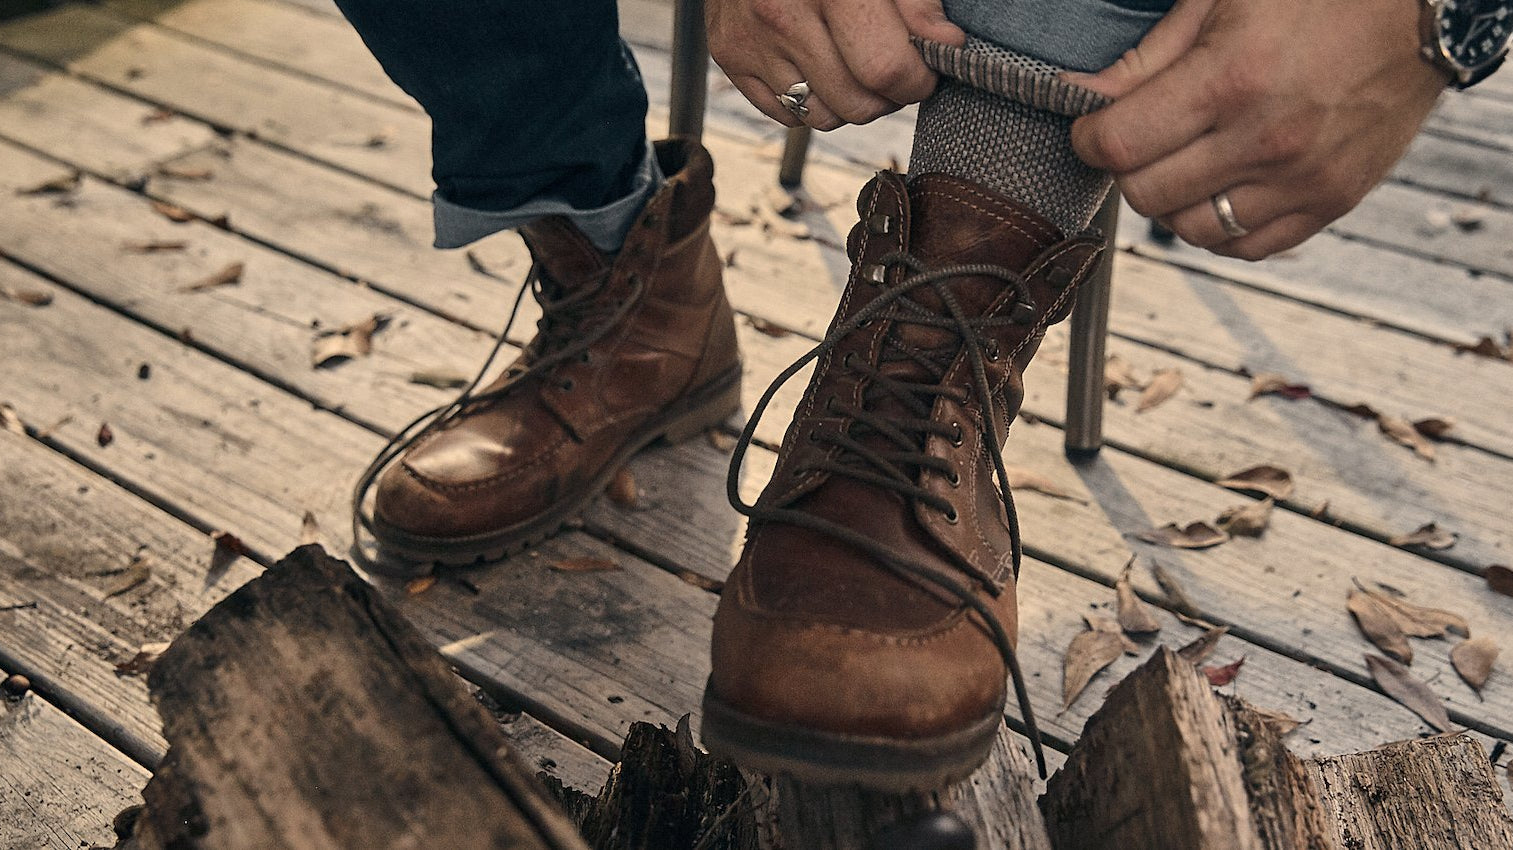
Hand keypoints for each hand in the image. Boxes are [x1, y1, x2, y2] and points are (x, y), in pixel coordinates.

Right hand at [707, 0, 965, 130]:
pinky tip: (818, 64)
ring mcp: (751, 40)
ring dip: (849, 102)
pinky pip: (785, 114)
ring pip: (822, 117)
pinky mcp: (729, 55)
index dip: (917, 78)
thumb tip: (946, 46)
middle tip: (893, 66)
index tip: (925, 67)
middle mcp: (783, 15)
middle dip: (887, 96)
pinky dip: (810, 100)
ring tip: (855, 64)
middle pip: (855, 103)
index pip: (885, 69)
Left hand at [1066, 0, 1449, 259]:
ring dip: (1172, 202)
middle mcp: (1268, 139)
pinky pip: (1248, 246)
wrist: (1423, 10)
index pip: (1122, 146)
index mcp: (1233, 79)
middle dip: (1128, 169)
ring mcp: (1304, 178)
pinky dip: (1220, 228)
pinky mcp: (1333, 201)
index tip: (1093, 129)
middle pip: (1148, 195)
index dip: (1090, 139)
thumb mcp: (1222, 1)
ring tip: (1184, 163)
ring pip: (1191, 230)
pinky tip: (1221, 188)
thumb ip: (1146, 59)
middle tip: (1141, 140)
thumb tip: (1084, 96)